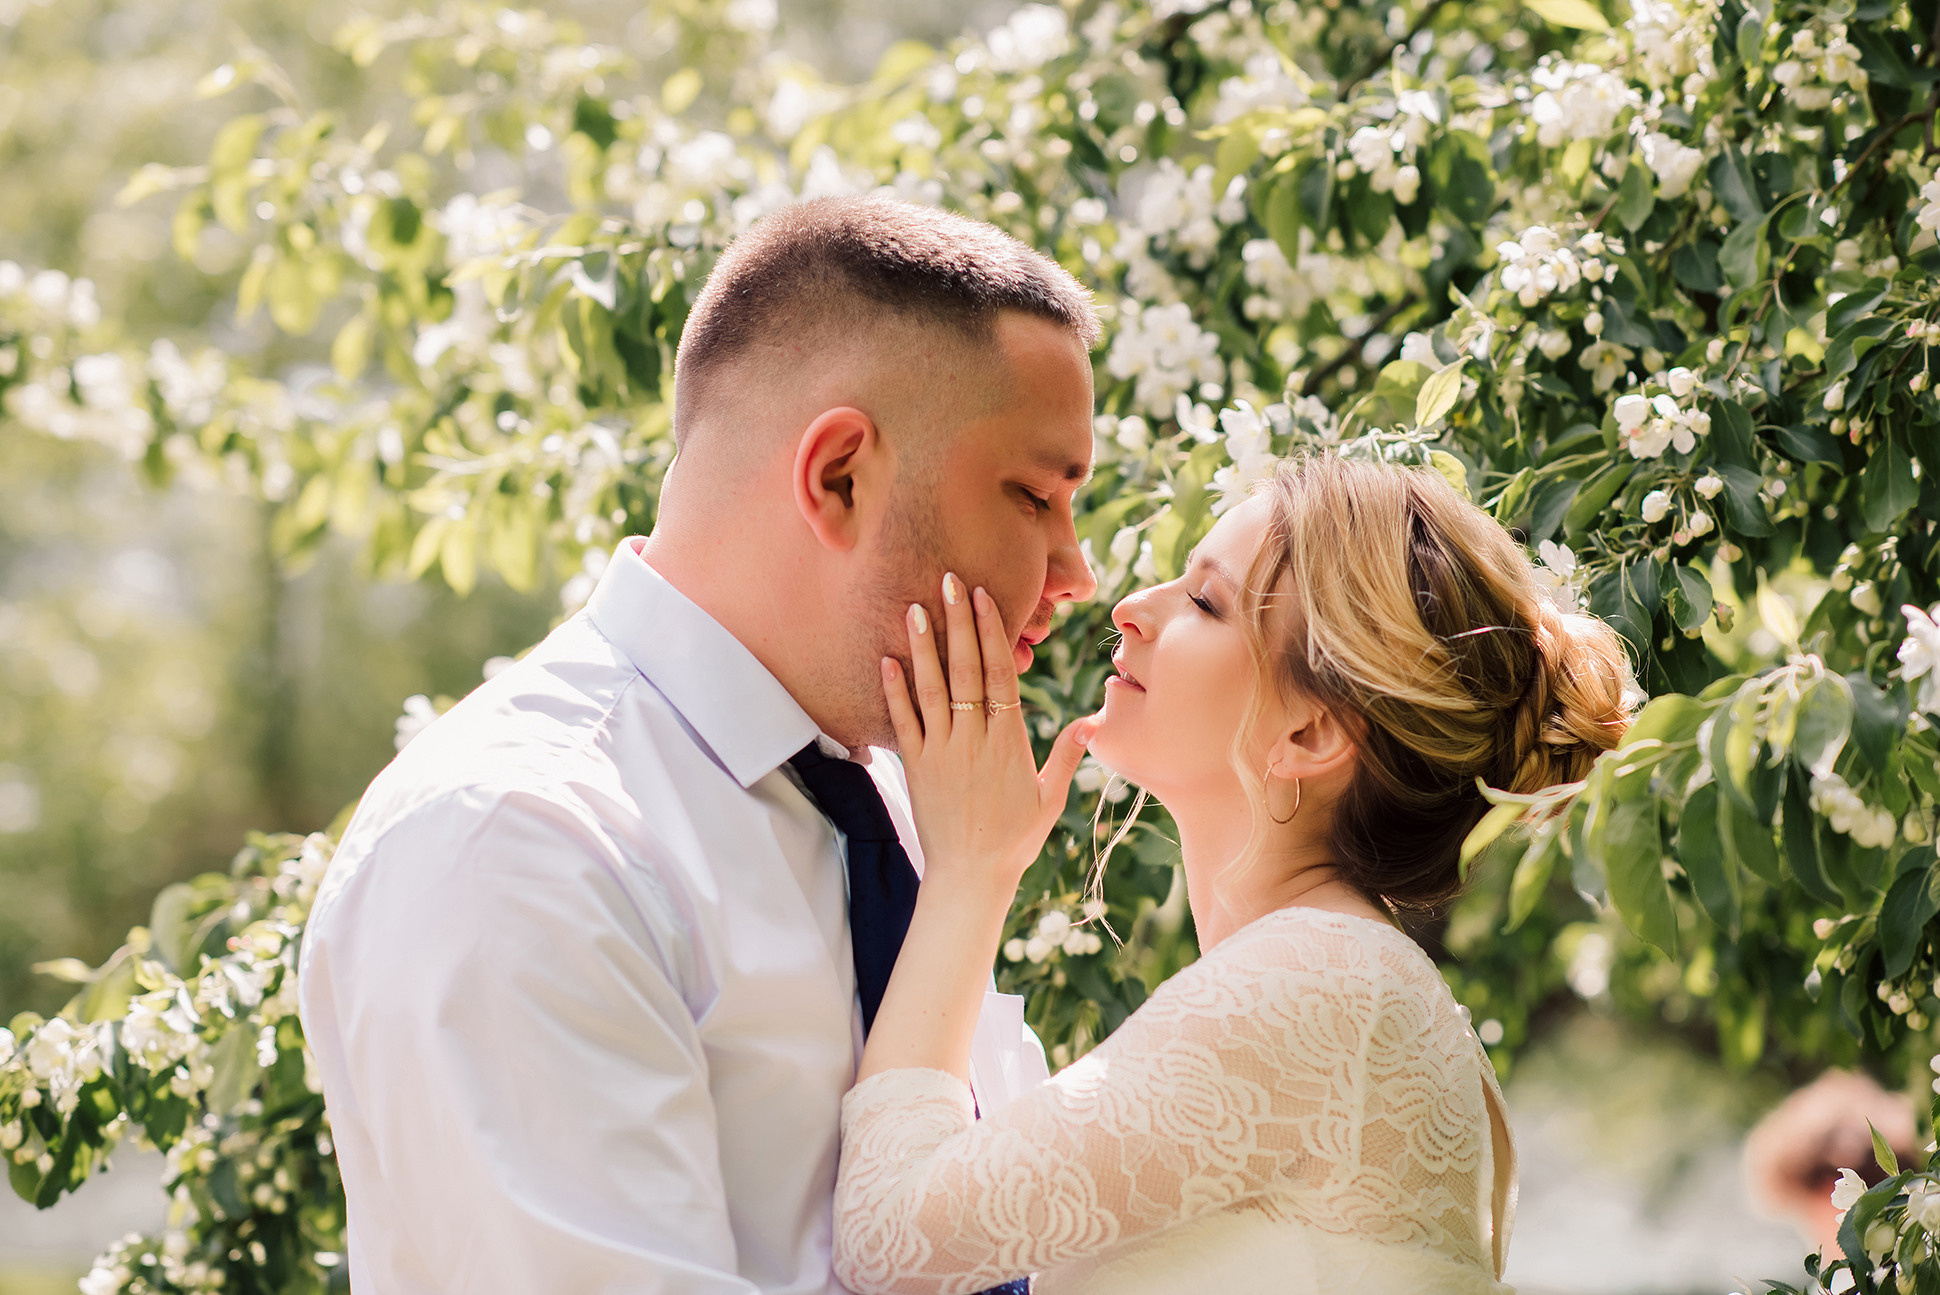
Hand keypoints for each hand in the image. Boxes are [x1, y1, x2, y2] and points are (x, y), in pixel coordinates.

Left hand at [882, 572, 1096, 896]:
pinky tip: (887, 660)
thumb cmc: (1015, 840)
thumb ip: (1066, 756)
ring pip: (932, 689)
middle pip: (966, 669)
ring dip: (923, 647)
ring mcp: (941, 752)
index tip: (984, 597)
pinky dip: (894, 691)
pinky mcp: (916, 768)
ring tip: (915, 607)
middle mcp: (974, 739)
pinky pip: (902, 722)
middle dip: (958, 622)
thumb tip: (1091, 723)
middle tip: (949, 580)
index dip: (992, 632)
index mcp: (1008, 741)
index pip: (1000, 674)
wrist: (971, 877)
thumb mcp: (1049, 799)